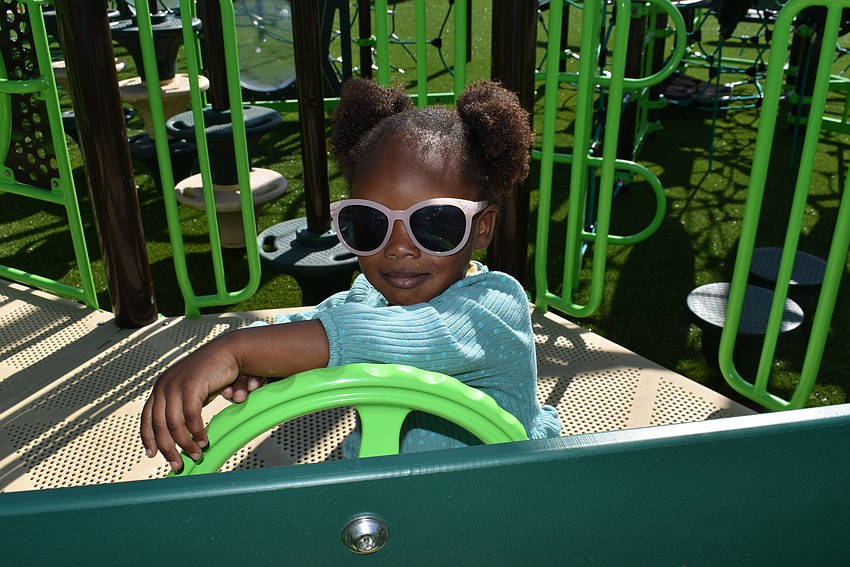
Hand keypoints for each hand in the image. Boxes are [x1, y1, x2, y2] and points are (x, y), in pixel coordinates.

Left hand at [139, 320, 329, 470]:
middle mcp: (164, 385)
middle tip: (177, 465)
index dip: (149, 437)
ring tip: (196, 454)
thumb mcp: (194, 391)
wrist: (232, 351)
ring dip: (185, 443)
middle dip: (167, 448)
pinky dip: (197, 432)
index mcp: (162, 386)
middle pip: (158, 424)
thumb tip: (185, 434)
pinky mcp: (190, 385)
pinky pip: (191, 416)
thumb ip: (185, 408)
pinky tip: (204, 440)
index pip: (147, 416)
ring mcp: (175, 384)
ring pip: (174, 423)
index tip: (152, 454)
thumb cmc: (216, 373)